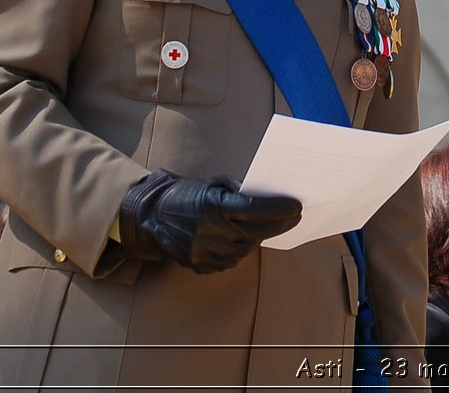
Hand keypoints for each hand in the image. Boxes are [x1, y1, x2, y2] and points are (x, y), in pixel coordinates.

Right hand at [117, 170, 301, 273]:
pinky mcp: (200, 265)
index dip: (278, 209)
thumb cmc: (187, 194)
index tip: (297, 206)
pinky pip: (231, 260)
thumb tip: (270, 197)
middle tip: (295, 216)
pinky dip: (242, 248)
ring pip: (245, 248)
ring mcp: (204, 252)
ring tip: (273, 225)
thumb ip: (241, 191)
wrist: (151, 217)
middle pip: (254, 232)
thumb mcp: (213, 184)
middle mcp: (208, 231)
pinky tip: (248, 238)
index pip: (253, 209)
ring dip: (261, 236)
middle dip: (279, 224)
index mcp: (212, 206)